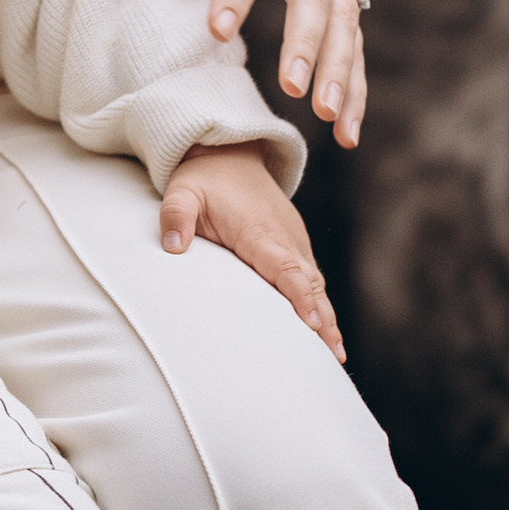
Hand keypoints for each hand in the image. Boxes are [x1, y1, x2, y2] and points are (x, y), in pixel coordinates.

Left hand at [157, 142, 345, 360]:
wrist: (227, 153)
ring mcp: (292, 240)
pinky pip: (311, 275)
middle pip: (309, 283)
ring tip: (335, 353)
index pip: (285, 268)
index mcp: (259, 231)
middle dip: (324, 319)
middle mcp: (284, 237)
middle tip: (334, 356)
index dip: (300, 296)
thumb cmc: (203, 178)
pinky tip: (324, 328)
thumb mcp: (182, 192)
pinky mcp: (293, 243)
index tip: (313, 323)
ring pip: (315, 282)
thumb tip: (172, 247)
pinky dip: (320, 300)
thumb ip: (175, 216)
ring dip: (327, 315)